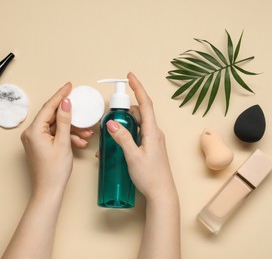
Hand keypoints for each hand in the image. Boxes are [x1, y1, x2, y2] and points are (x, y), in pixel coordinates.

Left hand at [20, 82, 93, 194]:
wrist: (49, 191)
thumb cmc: (54, 171)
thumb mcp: (63, 143)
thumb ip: (64, 121)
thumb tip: (65, 103)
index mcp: (33, 131)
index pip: (48, 107)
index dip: (60, 95)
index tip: (69, 86)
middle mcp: (31, 133)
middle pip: (52, 116)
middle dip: (70, 116)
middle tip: (82, 110)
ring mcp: (35, 140)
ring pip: (55, 127)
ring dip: (71, 129)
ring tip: (86, 134)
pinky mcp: (40, 145)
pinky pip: (54, 135)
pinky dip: (66, 137)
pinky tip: (79, 142)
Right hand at [105, 72, 176, 201]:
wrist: (161, 194)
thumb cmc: (150, 177)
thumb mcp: (132, 157)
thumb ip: (122, 138)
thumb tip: (112, 123)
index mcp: (152, 132)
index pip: (145, 104)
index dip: (138, 88)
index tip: (130, 76)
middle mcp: (154, 133)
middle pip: (139, 112)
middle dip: (124, 109)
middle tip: (110, 113)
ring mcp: (153, 140)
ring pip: (137, 124)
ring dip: (123, 124)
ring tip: (109, 132)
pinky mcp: (150, 147)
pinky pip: (137, 134)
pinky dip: (127, 134)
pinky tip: (116, 144)